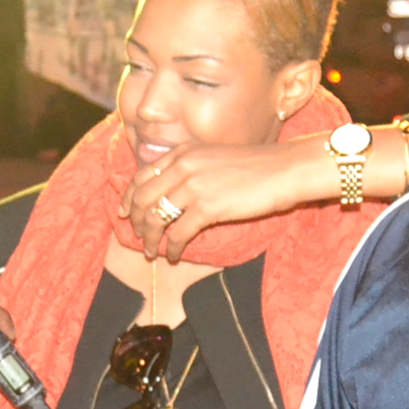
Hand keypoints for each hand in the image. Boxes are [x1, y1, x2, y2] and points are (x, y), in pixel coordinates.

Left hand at [121, 140, 332, 260]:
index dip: (129, 197)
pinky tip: (176, 255)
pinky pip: (178, 233)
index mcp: (183, 152)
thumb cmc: (255, 167)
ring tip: (153, 252)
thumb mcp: (214, 157)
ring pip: (156, 217)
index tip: (125, 213)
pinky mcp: (207, 207)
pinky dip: (173, 248)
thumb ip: (191, 168)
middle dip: (137, 222)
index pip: (142, 175)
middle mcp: (183, 166)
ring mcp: (193, 186)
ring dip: (151, 239)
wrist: (284, 169)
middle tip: (140, 238)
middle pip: (143, 198)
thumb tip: (172, 192)